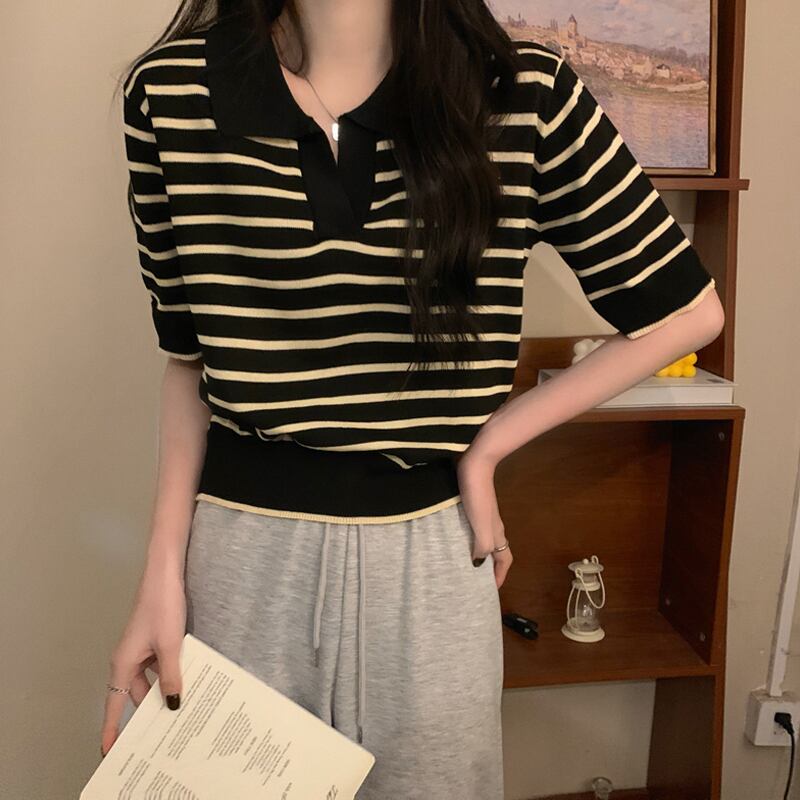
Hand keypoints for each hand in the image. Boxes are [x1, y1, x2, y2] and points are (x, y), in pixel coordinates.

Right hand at [100, 562, 186, 757]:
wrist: (165, 575)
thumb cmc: (163, 607)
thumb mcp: (171, 646)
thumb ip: (171, 677)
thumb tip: (173, 705)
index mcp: (123, 664)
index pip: (114, 704)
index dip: (111, 728)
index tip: (109, 751)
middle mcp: (128, 659)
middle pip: (137, 694)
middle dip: (150, 711)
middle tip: (166, 734)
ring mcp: (141, 650)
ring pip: (151, 680)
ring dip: (165, 690)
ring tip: (184, 709)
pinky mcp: (154, 641)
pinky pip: (160, 666)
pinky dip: (171, 674)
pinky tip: (189, 680)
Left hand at [456, 450, 512, 589]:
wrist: (475, 466)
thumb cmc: (478, 496)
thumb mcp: (481, 524)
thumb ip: (482, 545)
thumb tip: (478, 564)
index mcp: (497, 532)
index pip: (505, 559)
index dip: (500, 575)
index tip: (492, 589)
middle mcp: (493, 526)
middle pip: (495, 551)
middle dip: (489, 567)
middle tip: (475, 580)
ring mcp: (483, 515)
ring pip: (484, 540)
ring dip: (477, 553)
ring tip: (463, 563)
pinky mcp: (472, 506)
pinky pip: (473, 529)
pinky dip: (467, 538)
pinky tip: (454, 538)